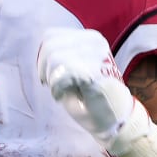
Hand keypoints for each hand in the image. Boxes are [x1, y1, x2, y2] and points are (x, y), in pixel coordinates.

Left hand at [37, 28, 156, 156]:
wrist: (115, 120)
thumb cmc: (91, 97)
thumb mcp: (73, 69)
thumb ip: (60, 55)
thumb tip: (41, 50)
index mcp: (90, 38)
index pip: (50, 36)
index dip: (42, 58)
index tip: (48, 76)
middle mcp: (94, 41)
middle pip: (49, 45)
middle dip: (44, 69)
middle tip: (52, 86)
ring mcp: (96, 55)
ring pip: (54, 57)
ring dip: (52, 79)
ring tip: (61, 92)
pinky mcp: (95, 71)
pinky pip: (63, 72)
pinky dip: (57, 87)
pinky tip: (62, 97)